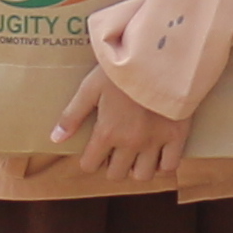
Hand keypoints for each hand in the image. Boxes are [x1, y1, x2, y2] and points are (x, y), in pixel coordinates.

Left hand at [48, 65, 191, 180]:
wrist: (161, 56)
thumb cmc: (124, 70)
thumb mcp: (91, 88)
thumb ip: (73, 115)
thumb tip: (55, 139)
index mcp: (107, 132)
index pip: (90, 165)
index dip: (90, 159)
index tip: (94, 150)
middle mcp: (130, 142)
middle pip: (116, 174)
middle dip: (113, 166)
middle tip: (117, 152)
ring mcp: (155, 141)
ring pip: (143, 176)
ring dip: (137, 169)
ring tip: (138, 155)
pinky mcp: (177, 135)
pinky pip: (170, 166)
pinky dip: (163, 165)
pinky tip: (159, 154)